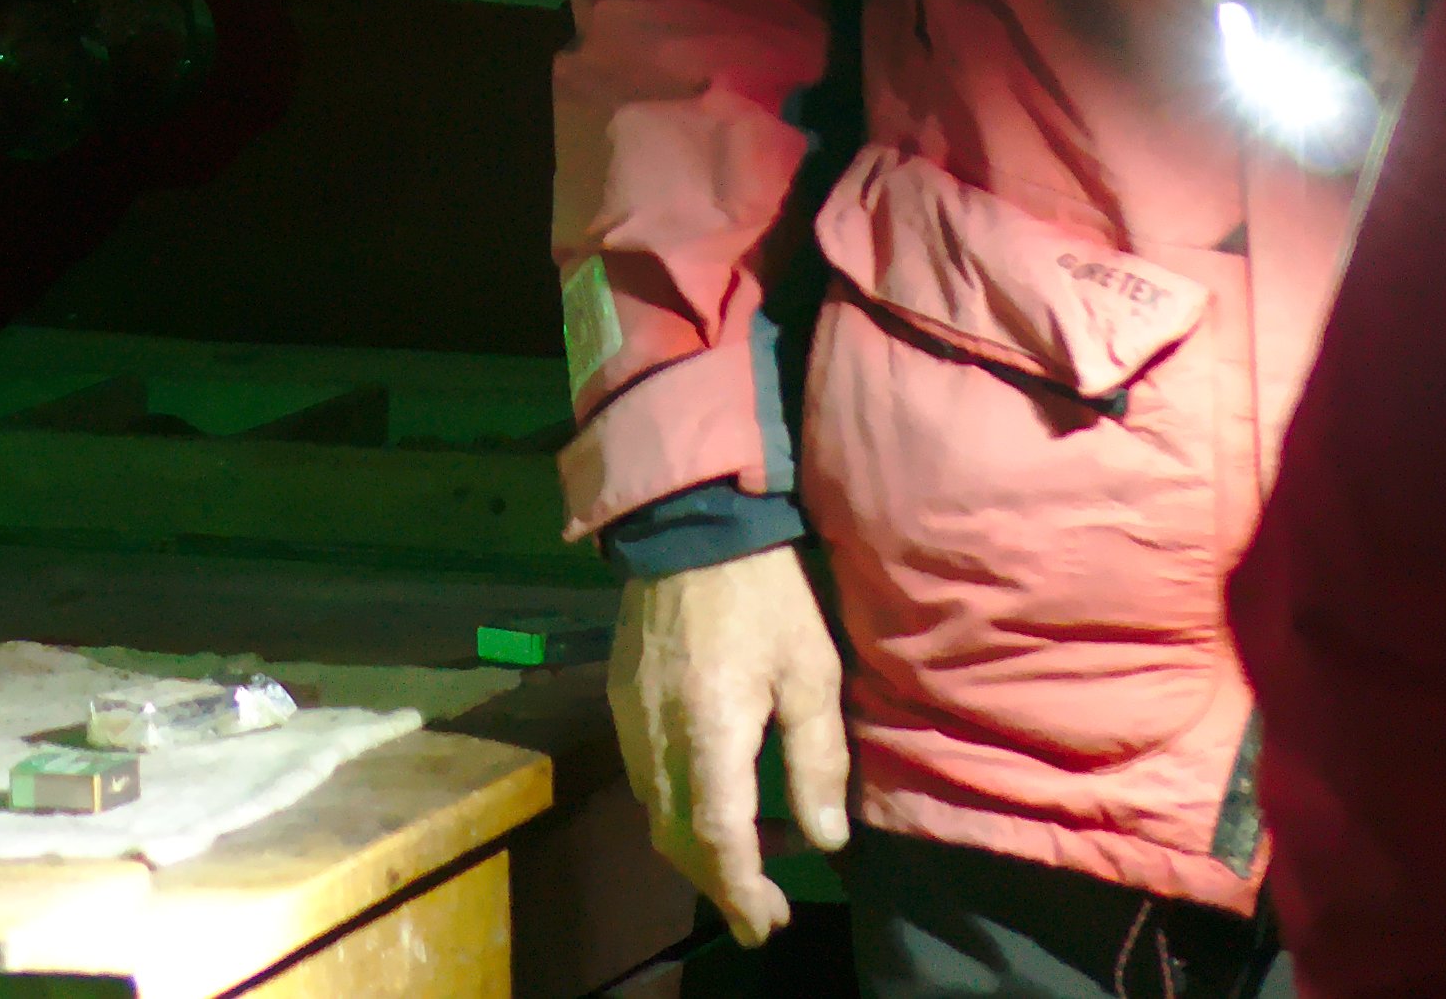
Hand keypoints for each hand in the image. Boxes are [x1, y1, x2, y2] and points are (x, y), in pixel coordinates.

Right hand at [608, 545, 849, 946]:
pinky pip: (645, 775)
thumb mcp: (812, 671)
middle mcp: (658, 735)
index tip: (766, 923)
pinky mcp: (620, 695)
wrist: (691, 521)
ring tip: (749, 854)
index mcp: (710, 731)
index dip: (741, 891)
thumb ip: (817, 759)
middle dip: (720, 883)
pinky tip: (714, 794)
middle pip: (679, 838)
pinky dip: (678, 805)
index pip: (717, 839)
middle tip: (763, 910)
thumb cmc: (765, 593)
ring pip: (656, 811)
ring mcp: (631, 716)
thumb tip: (825, 839)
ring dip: (698, 847)